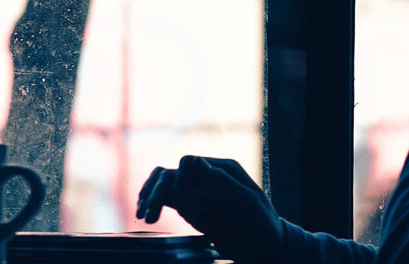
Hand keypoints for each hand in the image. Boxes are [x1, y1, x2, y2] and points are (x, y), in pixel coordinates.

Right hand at [136, 156, 283, 257]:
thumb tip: (195, 161)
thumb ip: (222, 182)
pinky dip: (154, 203)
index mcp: (223, 169)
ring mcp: (199, 192)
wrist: (265, 247)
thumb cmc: (263, 224)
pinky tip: (146, 215)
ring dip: (150, 197)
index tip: (181, 201)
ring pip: (165, 185)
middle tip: (146, 214)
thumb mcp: (247, 204)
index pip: (189, 163)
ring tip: (144, 215)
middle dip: (155, 192)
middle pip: (172, 174)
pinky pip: (167, 199)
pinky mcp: (192, 207)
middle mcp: (208, 177)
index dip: (179, 180)